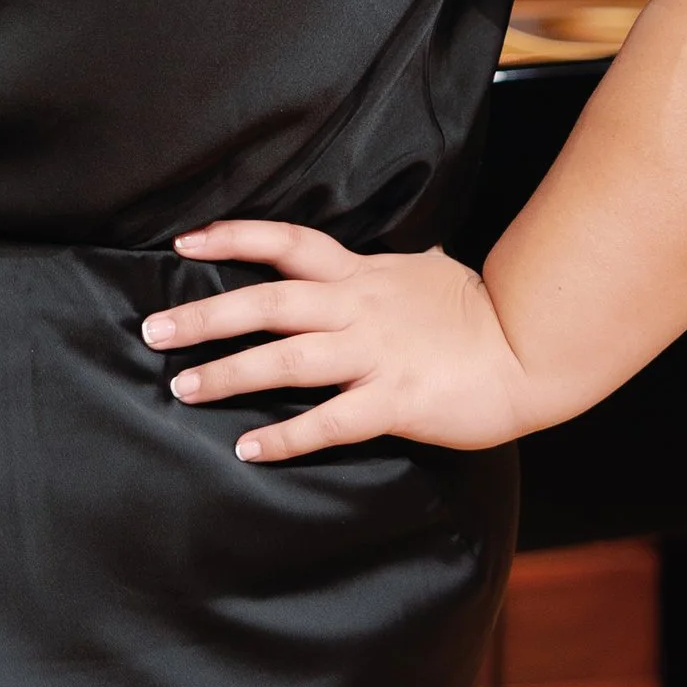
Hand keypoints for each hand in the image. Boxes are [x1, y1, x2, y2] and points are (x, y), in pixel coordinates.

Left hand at [139, 219, 544, 461]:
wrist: (532, 348)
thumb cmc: (479, 313)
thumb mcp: (424, 271)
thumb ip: (387, 269)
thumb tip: (385, 257)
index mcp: (362, 275)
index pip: (287, 243)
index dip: (233, 238)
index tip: (184, 241)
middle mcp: (358, 309)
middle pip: (268, 302)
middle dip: (205, 315)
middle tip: (154, 330)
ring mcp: (375, 355)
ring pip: (287, 359)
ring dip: (229, 373)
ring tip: (184, 387)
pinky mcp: (396, 401)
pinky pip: (330, 421)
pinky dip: (285, 436)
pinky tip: (250, 448)